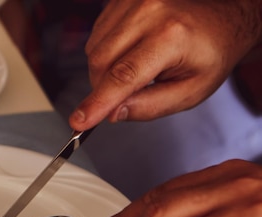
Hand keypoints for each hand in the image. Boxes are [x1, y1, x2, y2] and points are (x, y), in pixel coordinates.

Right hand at [69, 0, 261, 130]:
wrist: (221, 18)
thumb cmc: (210, 53)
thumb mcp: (191, 92)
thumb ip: (150, 107)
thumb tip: (113, 113)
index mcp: (171, 36)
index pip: (123, 77)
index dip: (97, 103)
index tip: (79, 121)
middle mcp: (150, 12)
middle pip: (100, 62)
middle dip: (103, 88)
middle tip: (124, 96)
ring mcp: (134, 1)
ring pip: (94, 49)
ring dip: (104, 70)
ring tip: (134, 70)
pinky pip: (97, 34)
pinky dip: (107, 51)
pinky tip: (129, 52)